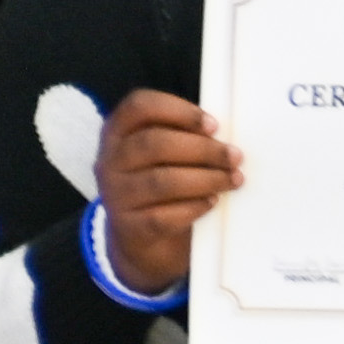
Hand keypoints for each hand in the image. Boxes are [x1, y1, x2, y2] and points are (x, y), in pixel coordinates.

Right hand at [90, 87, 239, 297]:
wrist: (138, 237)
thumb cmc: (159, 182)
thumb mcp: (159, 155)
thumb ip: (181, 137)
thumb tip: (223, 137)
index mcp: (117, 132)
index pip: (139, 106)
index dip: (178, 110)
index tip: (213, 125)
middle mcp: (109, 161)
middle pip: (154, 144)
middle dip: (203, 149)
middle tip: (234, 156)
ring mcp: (115, 195)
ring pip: (162, 181)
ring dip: (206, 179)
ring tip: (232, 179)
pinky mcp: (129, 227)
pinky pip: (165, 216)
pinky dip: (194, 207)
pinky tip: (212, 202)